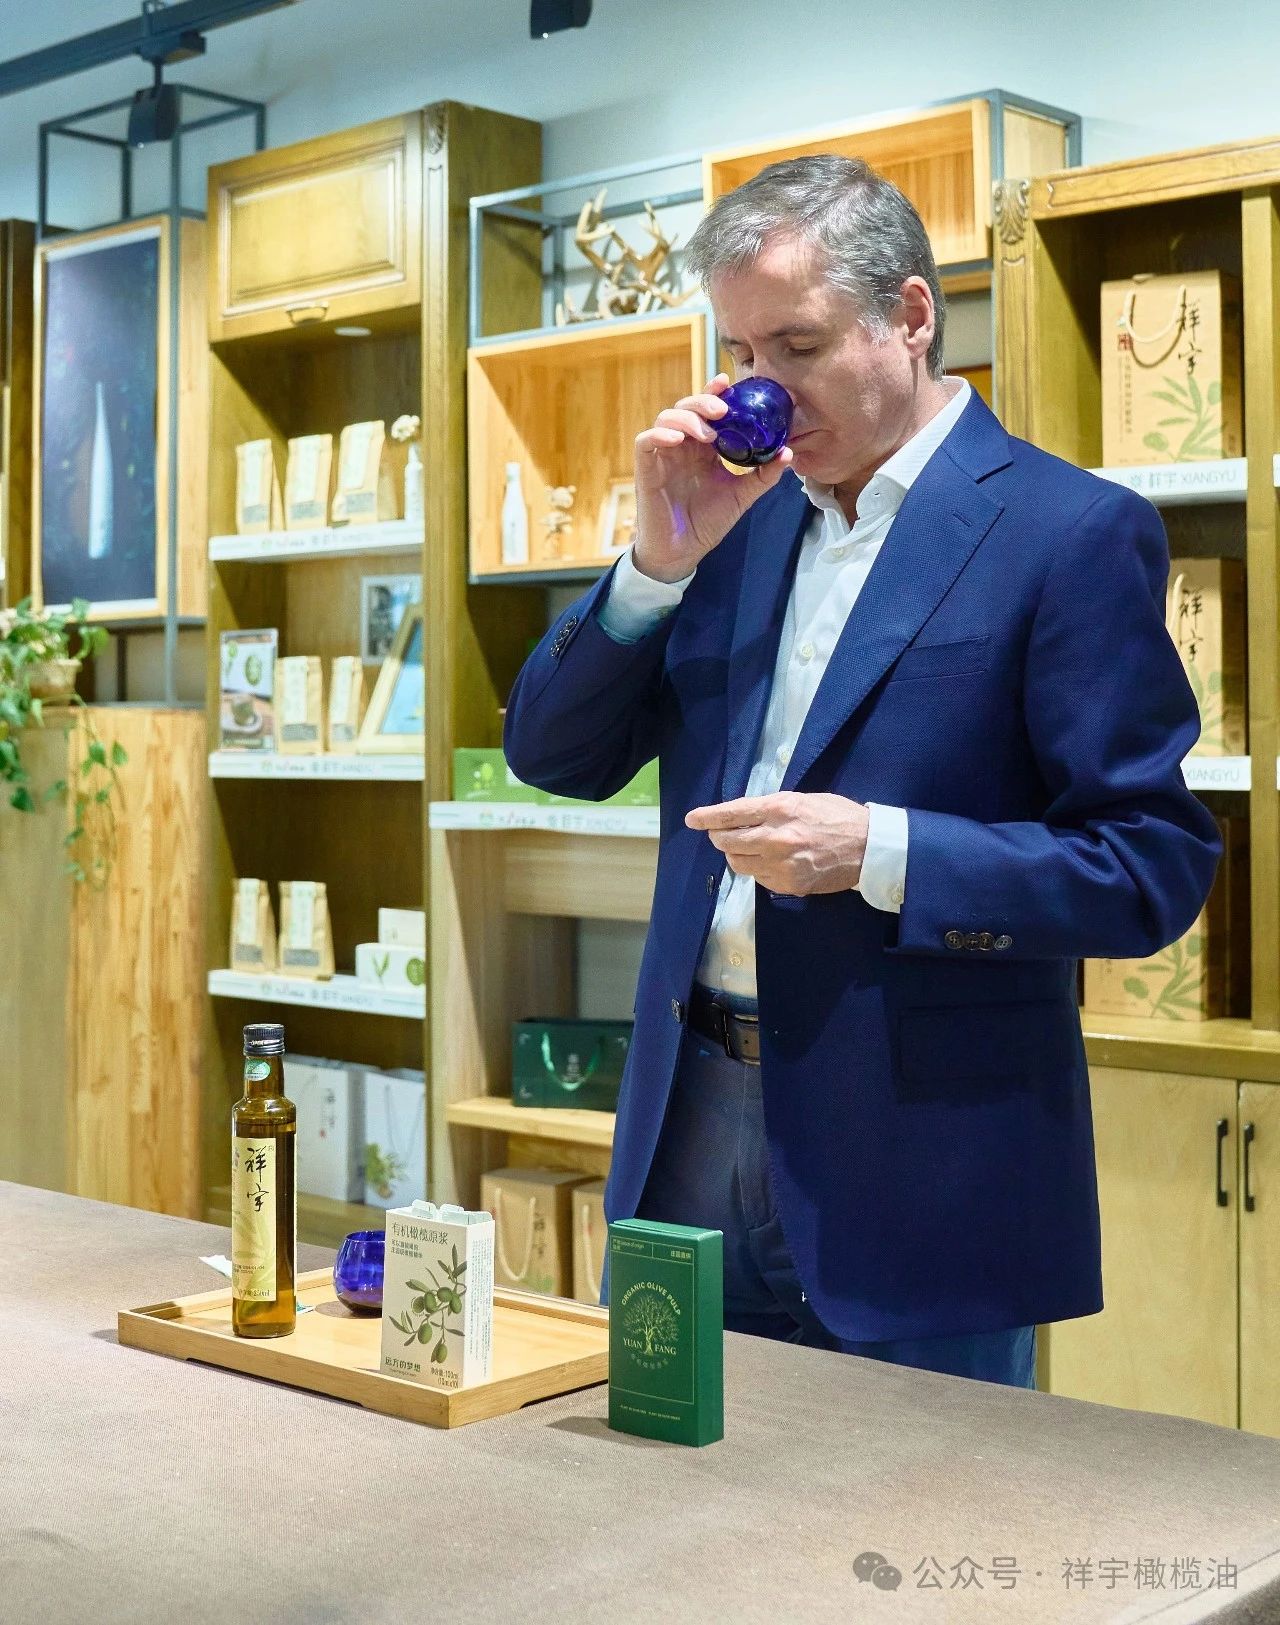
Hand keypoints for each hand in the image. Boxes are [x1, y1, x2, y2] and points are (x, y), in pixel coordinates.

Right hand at [632, 373, 793, 584]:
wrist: (682, 553)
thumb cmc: (706, 523)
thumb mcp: (741, 496)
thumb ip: (763, 475)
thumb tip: (788, 453)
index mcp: (702, 448)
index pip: (706, 411)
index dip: (714, 392)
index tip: (729, 383)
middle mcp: (682, 447)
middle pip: (686, 407)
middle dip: (703, 402)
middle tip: (722, 410)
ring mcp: (663, 456)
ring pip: (666, 419)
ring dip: (686, 419)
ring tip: (706, 433)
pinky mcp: (646, 469)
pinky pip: (645, 442)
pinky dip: (659, 434)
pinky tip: (677, 440)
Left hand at [685, 792, 869, 895]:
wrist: (868, 848)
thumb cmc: (836, 817)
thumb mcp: (802, 800)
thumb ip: (770, 808)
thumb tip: (740, 816)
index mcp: (779, 809)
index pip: (731, 814)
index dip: (707, 816)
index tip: (692, 819)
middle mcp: (776, 837)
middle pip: (727, 841)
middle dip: (718, 837)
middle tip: (720, 834)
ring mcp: (781, 864)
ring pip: (737, 862)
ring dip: (736, 854)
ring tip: (750, 847)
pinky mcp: (788, 884)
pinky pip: (757, 878)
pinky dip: (757, 869)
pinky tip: (771, 861)